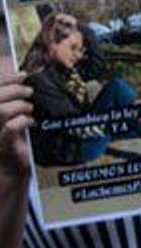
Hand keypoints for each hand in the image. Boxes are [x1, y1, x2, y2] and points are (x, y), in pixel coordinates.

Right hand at [0, 62, 34, 190]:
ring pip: (1, 110)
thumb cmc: (11, 144)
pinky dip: (23, 121)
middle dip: (15, 90)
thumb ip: (11, 102)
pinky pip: (10, 128)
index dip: (6, 78)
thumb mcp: (10, 119)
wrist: (10, 173)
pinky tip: (30, 122)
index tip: (23, 75)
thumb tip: (21, 80)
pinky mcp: (1, 146)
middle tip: (30, 92)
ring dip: (20, 106)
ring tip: (29, 109)